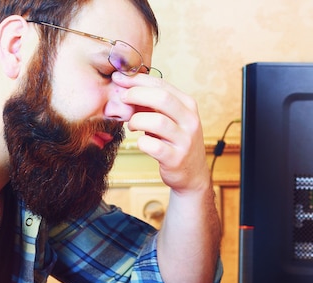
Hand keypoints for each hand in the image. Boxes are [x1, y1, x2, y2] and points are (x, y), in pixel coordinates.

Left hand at [112, 72, 210, 194]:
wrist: (192, 173)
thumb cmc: (176, 141)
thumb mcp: (171, 118)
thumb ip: (153, 103)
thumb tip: (124, 86)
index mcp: (188, 106)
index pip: (162, 84)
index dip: (137, 79)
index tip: (119, 78)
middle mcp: (190, 121)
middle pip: (162, 98)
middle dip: (136, 94)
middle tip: (122, 98)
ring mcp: (185, 141)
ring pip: (157, 121)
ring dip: (137, 120)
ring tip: (132, 125)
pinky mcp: (176, 159)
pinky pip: (153, 146)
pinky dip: (141, 142)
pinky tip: (141, 142)